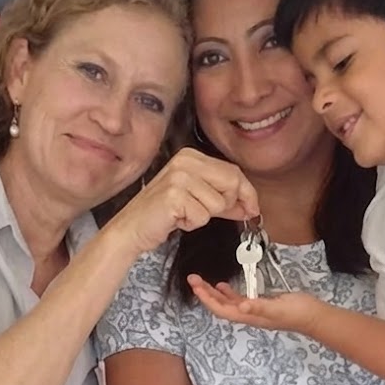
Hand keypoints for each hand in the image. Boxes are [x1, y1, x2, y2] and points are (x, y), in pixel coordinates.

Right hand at [110, 148, 258, 253]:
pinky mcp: (174, 196)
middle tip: (205, 213)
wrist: (131, 228)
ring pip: (218, 203)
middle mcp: (185, 161)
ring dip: (204, 216)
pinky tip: (176, 219)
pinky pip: (202, 216)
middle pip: (232, 184)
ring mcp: (179, 177)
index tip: (253, 208)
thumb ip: (224, 199)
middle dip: (227, 205)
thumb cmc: (162, 214)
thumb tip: (250, 205)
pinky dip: (192, 224)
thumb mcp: (197, 199)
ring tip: (183, 214)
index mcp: (191, 156)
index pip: (233, 171)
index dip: (247, 193)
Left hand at [188, 276, 314, 331]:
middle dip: (205, 293)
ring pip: (227, 303)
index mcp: (249, 316)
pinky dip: (228, 293)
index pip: (221, 310)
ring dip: (214, 293)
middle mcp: (248, 315)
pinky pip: (239, 299)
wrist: (314, 316)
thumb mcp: (278, 308)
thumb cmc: (298, 313)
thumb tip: (241, 306)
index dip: (207, 299)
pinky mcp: (261, 304)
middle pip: (221, 306)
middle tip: (193, 278)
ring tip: (202, 281)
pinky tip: (224, 286)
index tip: (196, 286)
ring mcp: (254, 310)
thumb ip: (259, 306)